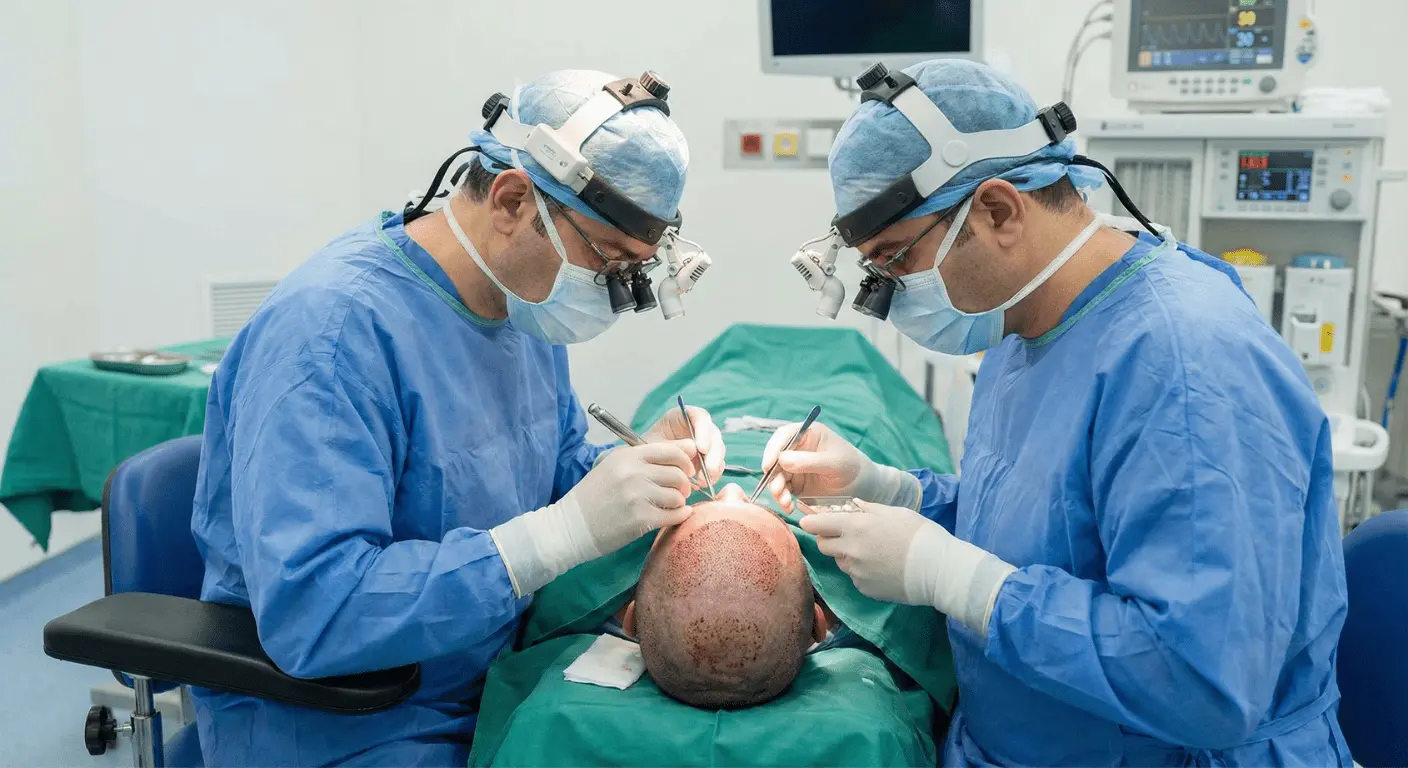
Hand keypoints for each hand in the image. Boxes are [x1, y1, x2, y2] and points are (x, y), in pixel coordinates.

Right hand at [490, 441, 697, 596]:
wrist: (571, 527)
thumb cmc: (594, 497)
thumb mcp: (613, 468)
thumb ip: (644, 460)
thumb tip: (687, 450)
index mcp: (627, 456)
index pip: (670, 450)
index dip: (685, 459)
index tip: (686, 469)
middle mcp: (633, 472)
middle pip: (678, 473)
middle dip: (685, 483)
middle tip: (681, 491)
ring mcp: (637, 496)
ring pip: (678, 495)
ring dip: (680, 502)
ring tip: (671, 506)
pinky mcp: (641, 519)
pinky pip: (675, 515)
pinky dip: (679, 516)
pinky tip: (674, 516)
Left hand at [643, 406, 724, 484]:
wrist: (644, 468)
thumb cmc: (647, 451)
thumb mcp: (655, 447)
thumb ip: (673, 446)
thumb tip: (694, 449)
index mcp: (682, 417)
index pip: (699, 417)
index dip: (704, 432)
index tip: (701, 449)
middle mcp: (696, 427)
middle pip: (713, 434)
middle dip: (713, 453)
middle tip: (708, 469)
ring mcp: (704, 443)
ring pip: (718, 450)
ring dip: (714, 465)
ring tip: (704, 481)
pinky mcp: (707, 458)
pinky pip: (716, 464)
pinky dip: (713, 474)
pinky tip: (704, 483)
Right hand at [761, 422, 919, 511]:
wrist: (861, 487)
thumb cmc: (851, 467)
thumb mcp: (834, 463)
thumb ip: (809, 461)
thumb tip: (782, 459)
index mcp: (807, 434)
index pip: (783, 436)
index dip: (773, 449)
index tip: (769, 465)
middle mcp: (797, 449)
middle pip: (775, 458)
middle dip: (773, 475)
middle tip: (778, 490)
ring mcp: (794, 467)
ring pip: (776, 476)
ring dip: (777, 490)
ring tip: (786, 502)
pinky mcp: (795, 484)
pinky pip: (782, 490)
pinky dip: (783, 499)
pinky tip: (789, 508)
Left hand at [798, 498, 928, 604]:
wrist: (937, 570)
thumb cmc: (919, 534)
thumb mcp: (895, 512)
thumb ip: (868, 509)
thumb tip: (852, 505)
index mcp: (855, 527)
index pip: (817, 525)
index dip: (811, 522)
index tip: (809, 522)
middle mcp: (850, 551)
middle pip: (823, 545)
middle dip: (828, 539)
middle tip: (845, 535)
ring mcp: (856, 573)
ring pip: (840, 562)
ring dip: (848, 555)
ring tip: (872, 552)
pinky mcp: (864, 589)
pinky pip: (855, 577)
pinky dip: (862, 571)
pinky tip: (881, 567)